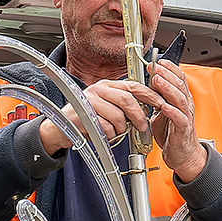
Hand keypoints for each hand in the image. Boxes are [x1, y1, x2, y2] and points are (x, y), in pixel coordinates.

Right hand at [36, 66, 206, 181]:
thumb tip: (147, 108)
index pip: (133, 86)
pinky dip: (109, 135)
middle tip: (143, 127)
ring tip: (116, 132)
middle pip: (127, 99)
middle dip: (138, 115)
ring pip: (117, 116)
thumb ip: (122, 103)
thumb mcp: (105, 106)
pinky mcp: (82, 114)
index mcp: (107, 85)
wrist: (60, 127)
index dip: (150, 95)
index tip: (161, 103)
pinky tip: (104, 135)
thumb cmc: (86, 118)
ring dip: (121, 129)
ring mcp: (89, 101)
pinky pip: (105, 127)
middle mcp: (98, 89)